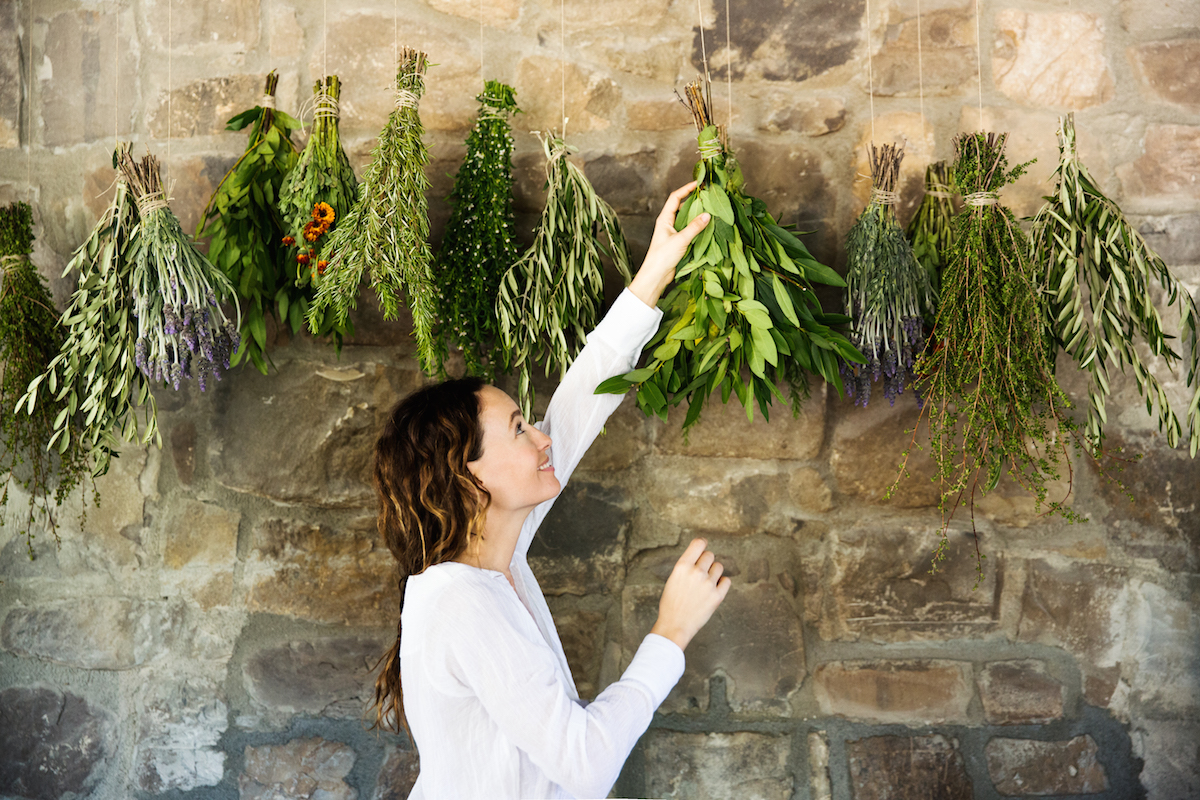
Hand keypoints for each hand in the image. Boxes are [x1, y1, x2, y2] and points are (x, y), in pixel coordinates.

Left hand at [628, 182, 711, 308]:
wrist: (656, 276)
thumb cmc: (662, 257)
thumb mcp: (680, 240)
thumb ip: (694, 227)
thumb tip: (707, 215)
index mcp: (664, 219)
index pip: (675, 198)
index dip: (686, 189)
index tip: (698, 183)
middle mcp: (668, 223)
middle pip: (682, 206)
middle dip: (694, 199)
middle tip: (708, 195)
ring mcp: (673, 232)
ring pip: (687, 218)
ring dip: (697, 213)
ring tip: (711, 208)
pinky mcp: (678, 242)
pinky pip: (689, 229)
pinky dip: (698, 226)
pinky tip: (707, 226)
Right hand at [650, 538, 730, 650]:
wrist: (675, 625)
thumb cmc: (671, 603)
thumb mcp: (673, 579)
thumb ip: (686, 567)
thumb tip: (700, 557)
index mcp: (682, 566)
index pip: (699, 543)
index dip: (702, 543)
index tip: (703, 546)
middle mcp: (696, 572)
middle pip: (710, 555)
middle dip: (706, 562)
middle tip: (701, 573)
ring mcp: (708, 584)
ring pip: (719, 567)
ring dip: (714, 572)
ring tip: (706, 583)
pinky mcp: (717, 596)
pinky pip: (726, 580)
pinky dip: (721, 583)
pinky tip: (713, 589)